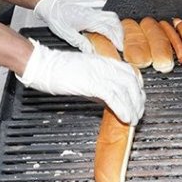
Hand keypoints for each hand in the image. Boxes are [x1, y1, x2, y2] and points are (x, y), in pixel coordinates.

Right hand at [18, 41, 144, 124]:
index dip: (138, 88)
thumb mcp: (84, 75)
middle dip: (138, 100)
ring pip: (126, 89)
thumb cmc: (58, 70)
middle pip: (132, 81)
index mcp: (103, 62)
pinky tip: (125, 117)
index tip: (139, 101)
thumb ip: (98, 87)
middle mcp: (105, 65)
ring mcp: (99, 72)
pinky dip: (122, 108)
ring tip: (133, 120)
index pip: (130, 72)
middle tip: (138, 114)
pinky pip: (113, 96)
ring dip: (133, 107)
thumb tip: (110, 101)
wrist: (42, 65)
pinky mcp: (92, 81)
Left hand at [34, 0, 123, 52]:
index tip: (121, 48)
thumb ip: (81, 43)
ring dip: (117, 27)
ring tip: (118, 39)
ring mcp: (92, 12)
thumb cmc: (56, 18)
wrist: (50, 6)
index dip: (117, 39)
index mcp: (88, 19)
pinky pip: (105, 16)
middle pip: (114, 21)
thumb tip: (92, 52)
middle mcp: (93, 14)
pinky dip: (111, 24)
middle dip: (121, 33)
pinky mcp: (90, 12)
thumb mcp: (67, 34)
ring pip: (111, 17)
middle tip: (122, 45)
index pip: (108, 29)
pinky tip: (109, 31)